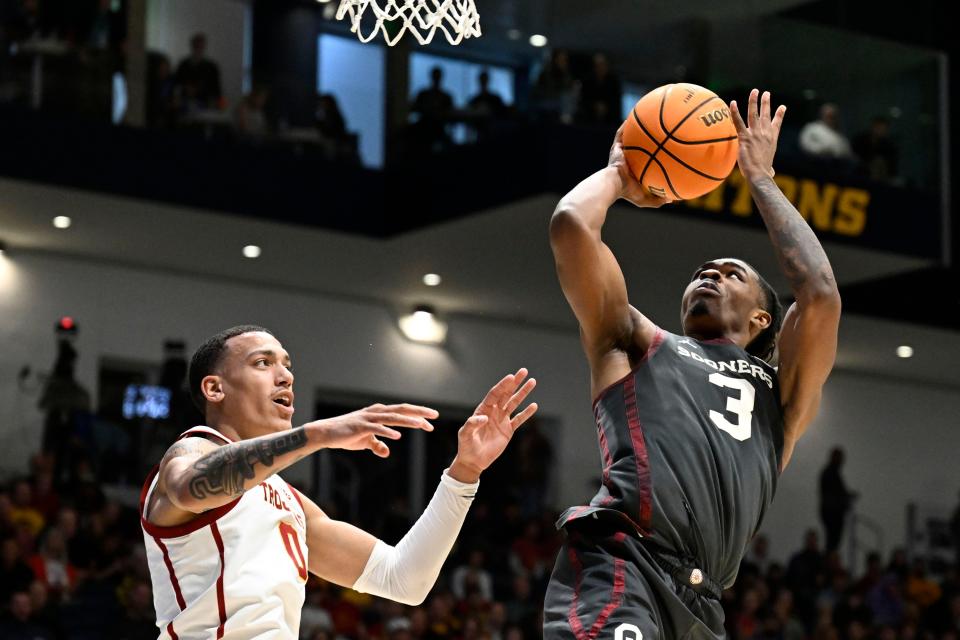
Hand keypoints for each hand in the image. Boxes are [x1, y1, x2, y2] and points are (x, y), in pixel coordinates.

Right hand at [309, 403, 437, 457]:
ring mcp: (368, 418)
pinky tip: (397, 436)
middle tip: (434, 416)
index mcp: (379, 414)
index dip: (417, 416)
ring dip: (407, 421)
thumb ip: (377, 445)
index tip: (431, 423)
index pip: (402, 413)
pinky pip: (376, 429)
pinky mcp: (359, 426)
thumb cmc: (346, 435)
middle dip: (419, 413)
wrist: (325, 433)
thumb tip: (387, 452)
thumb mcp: (365, 442)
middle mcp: (375, 412)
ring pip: (392, 418)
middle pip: (401, 410)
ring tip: (421, 425)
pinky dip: (387, 431)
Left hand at [449, 368, 538, 482]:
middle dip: (514, 383)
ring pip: (514, 403)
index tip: (511, 377)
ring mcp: (501, 420)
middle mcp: (493, 412)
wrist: (473, 460)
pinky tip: (534, 405)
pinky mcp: (508, 430)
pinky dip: (526, 413)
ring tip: (532, 382)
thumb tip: (484, 417)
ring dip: (523, 393)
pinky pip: (519, 419)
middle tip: (523, 371)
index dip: (502, 386)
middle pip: (506, 394)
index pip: (494, 395)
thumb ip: (472, 425)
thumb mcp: (465, 435)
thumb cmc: (466, 446)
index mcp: (483, 410)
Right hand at [607, 124, 671, 208]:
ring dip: (634, 127)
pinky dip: (627, 124)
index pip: (643, 160)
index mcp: (632, 170)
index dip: (650, 155)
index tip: (661, 149)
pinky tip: (635, 114)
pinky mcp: (616, 147)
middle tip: (657, 130)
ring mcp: (620, 152)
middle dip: (645, 138)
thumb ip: (657, 199)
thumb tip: (672, 200)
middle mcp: (626, 159)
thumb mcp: (644, 199)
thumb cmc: (626, 192)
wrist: (612, 185)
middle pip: (637, 146)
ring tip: (645, 116)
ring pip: (629, 137)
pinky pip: (621, 133)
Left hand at [730, 89, 785, 182]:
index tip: (782, 107)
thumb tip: (772, 173)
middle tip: (766, 93)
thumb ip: (770, 168)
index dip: (779, 115)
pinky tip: (733, 103)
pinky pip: (738, 122)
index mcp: (772, 140)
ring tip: (755, 91)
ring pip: (754, 114)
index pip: (776, 124)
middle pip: (766, 115)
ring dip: (754, 101)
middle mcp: (765, 134)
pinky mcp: (744, 137)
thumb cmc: (763, 174)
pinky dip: (735, 112)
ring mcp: (755, 134)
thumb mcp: (769, 168)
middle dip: (766, 103)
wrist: (759, 174)